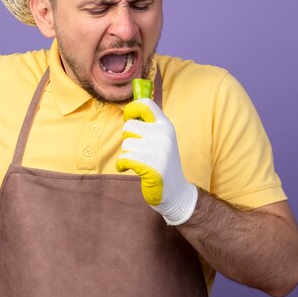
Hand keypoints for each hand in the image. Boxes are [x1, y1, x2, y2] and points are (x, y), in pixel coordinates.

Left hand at [116, 98, 197, 224]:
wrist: (176, 192)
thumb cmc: (162, 163)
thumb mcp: (161, 140)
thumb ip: (148, 126)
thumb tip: (129, 112)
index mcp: (166, 126)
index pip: (146, 105)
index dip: (132, 109)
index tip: (129, 117)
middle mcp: (163, 135)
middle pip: (129, 126)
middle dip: (127, 138)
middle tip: (136, 149)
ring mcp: (159, 151)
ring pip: (126, 144)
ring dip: (126, 154)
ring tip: (137, 161)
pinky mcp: (152, 167)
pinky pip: (124, 159)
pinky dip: (122, 165)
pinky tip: (128, 169)